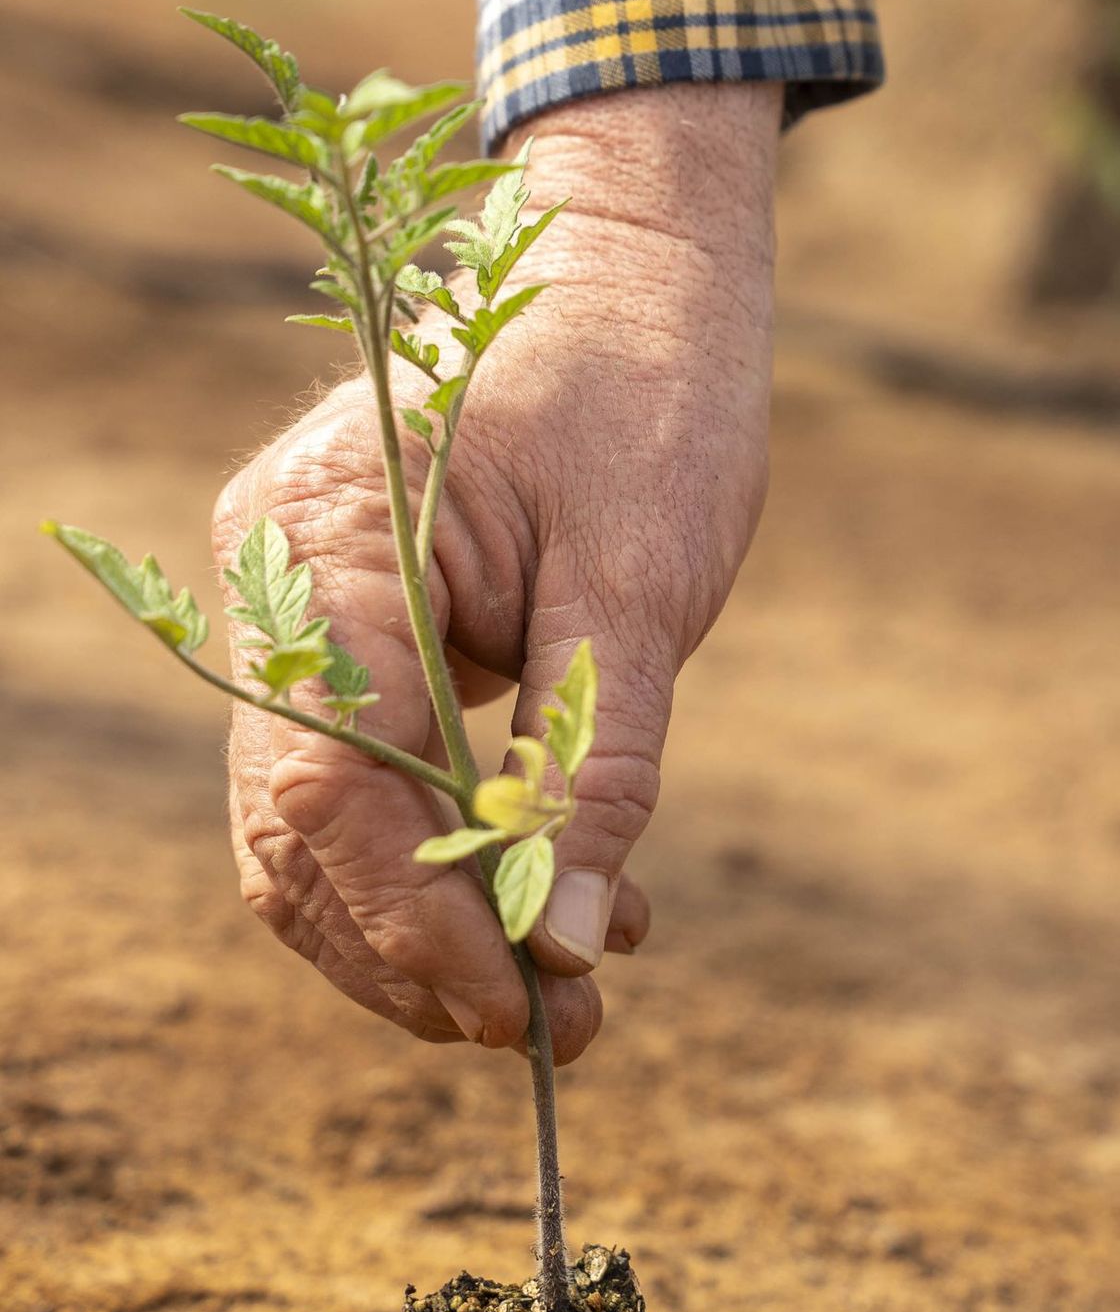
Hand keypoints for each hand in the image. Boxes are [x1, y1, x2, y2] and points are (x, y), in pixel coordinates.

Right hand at [214, 83, 778, 1062]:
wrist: (635, 276)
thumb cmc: (648, 392)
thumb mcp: (643, 583)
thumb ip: (595, 761)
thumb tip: (567, 945)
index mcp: (328, 539)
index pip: (328, 781)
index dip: (414, 917)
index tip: (523, 1007)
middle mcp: (279, 579)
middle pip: (299, 830)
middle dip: (418, 952)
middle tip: (558, 1035)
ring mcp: (303, 608)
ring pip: (318, 828)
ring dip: (429, 928)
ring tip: (568, 996)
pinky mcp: (355, 635)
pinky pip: (365, 780)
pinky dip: (444, 860)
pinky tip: (558, 905)